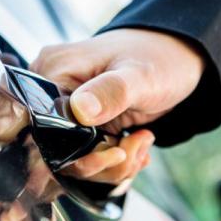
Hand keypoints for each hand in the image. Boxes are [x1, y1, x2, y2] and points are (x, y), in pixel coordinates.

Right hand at [31, 28, 204, 181]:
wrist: (176, 58)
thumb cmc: (158, 58)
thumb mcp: (140, 76)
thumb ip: (111, 92)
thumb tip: (79, 110)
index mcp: (54, 71)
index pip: (44, 128)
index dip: (77, 153)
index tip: (117, 153)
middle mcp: (51, 91)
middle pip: (56, 150)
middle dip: (101, 161)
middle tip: (136, 147)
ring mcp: (66, 109)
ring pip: (74, 159)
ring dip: (113, 163)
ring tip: (142, 141)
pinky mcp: (81, 124)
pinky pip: (86, 156)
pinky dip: (114, 160)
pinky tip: (137, 143)